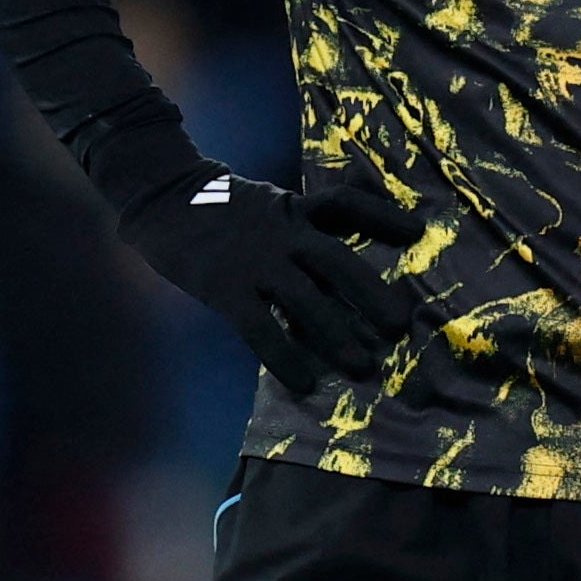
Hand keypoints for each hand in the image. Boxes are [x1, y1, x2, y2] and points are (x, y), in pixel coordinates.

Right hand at [119, 168, 424, 391]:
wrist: (162, 198)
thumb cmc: (220, 205)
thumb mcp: (268, 199)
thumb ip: (302, 217)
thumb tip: (342, 239)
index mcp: (293, 207)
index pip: (344, 204)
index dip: (383, 216)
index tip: (418, 232)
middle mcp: (281, 232)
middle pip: (337, 260)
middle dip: (371, 294)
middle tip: (400, 327)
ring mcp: (254, 261)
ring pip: (305, 299)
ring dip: (336, 334)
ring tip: (362, 367)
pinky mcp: (226, 289)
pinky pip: (261, 329)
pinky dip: (284, 357)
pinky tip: (303, 383)